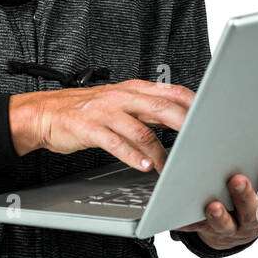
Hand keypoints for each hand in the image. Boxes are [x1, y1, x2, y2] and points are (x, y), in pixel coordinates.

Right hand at [8, 79, 194, 172]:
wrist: (45, 113)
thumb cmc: (85, 110)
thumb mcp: (120, 102)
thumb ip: (148, 109)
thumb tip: (180, 117)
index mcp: (132, 89)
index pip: (171, 92)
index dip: (194, 105)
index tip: (212, 119)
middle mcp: (121, 97)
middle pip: (161, 108)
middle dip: (185, 126)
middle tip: (202, 143)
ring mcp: (105, 112)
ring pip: (141, 131)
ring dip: (159, 153)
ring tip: (171, 168)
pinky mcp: (89, 128)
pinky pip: (115, 143)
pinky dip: (132, 157)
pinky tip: (143, 167)